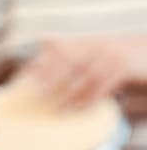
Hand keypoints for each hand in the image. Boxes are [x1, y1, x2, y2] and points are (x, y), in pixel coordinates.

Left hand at [26, 37, 143, 108]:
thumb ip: (72, 47)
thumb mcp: (96, 49)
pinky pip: (104, 85)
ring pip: (85, 75)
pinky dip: (90, 99)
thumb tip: (44, 39)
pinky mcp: (124, 67)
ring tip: (54, 108)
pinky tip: (79, 110)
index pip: (59, 49)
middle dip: (51, 77)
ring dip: (69, 94)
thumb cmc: (119, 57)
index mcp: (87, 41)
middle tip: (36, 93)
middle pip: (70, 60)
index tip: (25, 77)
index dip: (42, 62)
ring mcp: (111, 55)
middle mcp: (97, 45)